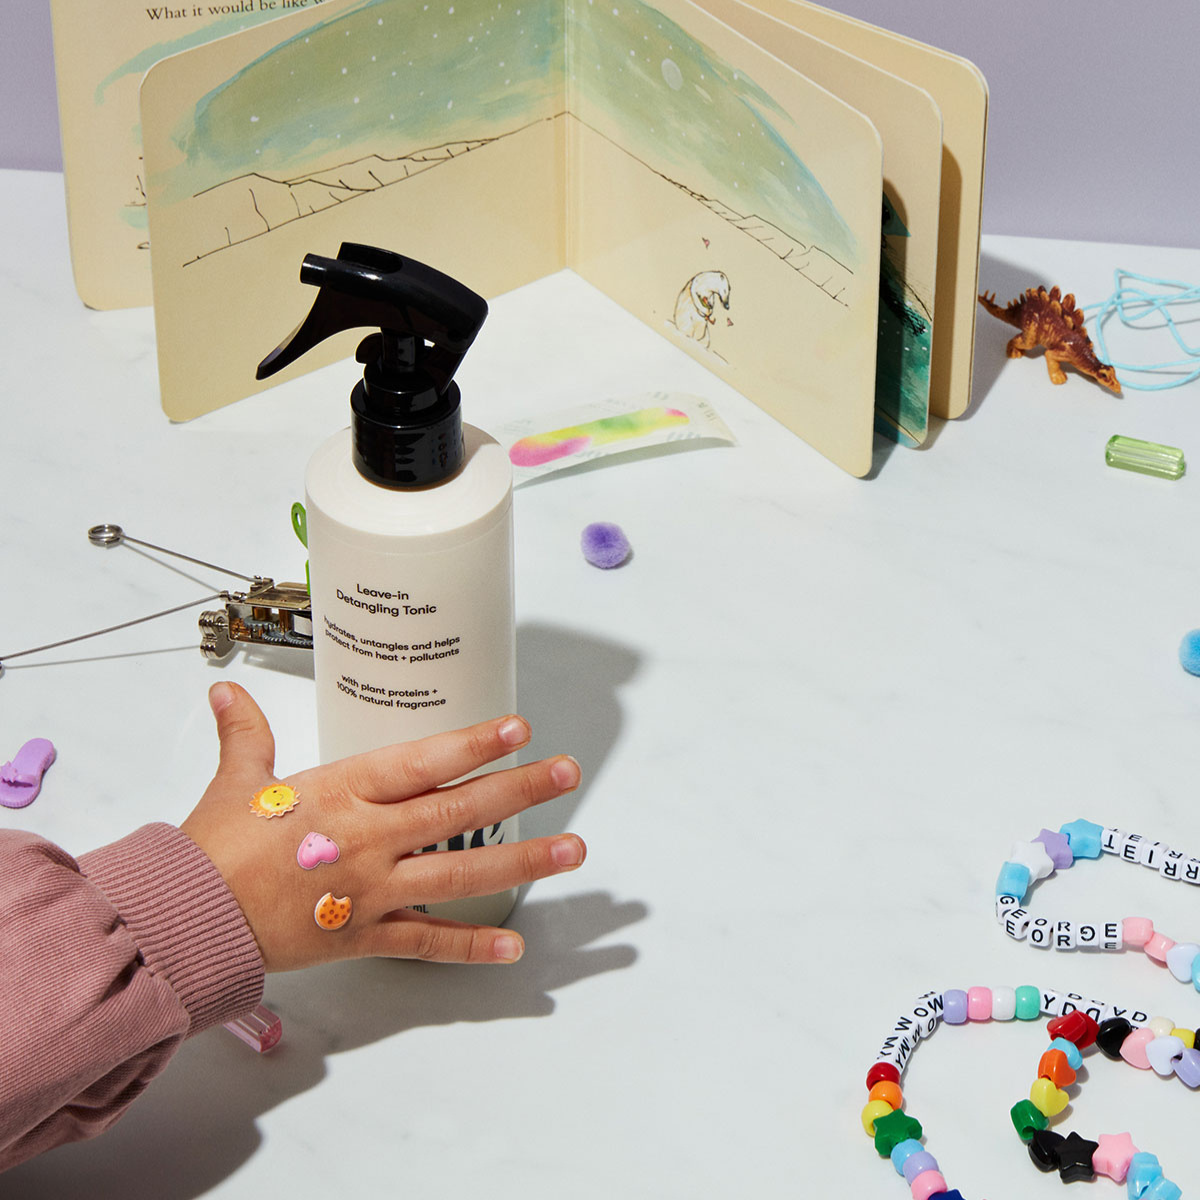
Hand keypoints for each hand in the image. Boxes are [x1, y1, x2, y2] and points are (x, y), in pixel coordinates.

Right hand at [181, 682, 585, 971]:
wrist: (187, 920)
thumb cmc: (213, 850)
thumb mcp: (236, 783)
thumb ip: (247, 735)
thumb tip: (228, 695)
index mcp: (342, 793)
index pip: (422, 761)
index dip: (474, 743)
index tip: (517, 729)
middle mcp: (369, 838)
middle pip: (459, 810)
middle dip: (520, 789)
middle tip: (567, 773)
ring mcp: (373, 890)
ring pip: (460, 872)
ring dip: (522, 860)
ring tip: (571, 849)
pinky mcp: (365, 935)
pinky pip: (428, 943)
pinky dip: (471, 945)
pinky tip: (514, 945)